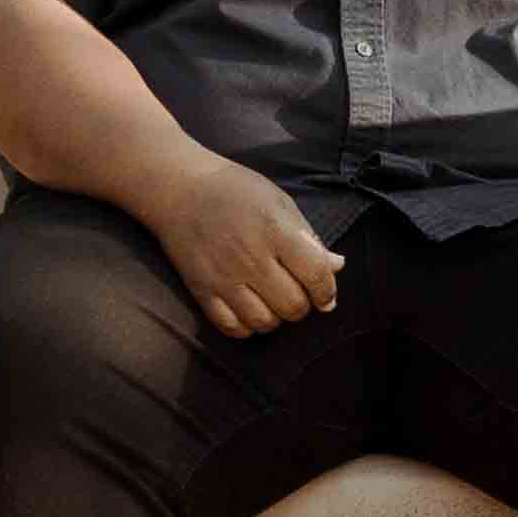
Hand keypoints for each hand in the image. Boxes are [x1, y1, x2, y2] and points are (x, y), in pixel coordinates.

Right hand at [131, 150, 345, 338]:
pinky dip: (248, 327)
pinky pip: (233, 328)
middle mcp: (250, 258)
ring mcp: (224, 277)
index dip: (328, 291)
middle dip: (304, 305)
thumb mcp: (279, 202)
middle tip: (297, 292)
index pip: (316, 274)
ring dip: (277, 317)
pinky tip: (251, 309)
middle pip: (293, 306)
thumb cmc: (235, 190)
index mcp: (274, 230)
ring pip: (265, 322)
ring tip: (274, 301)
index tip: (326, 294)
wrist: (180, 189)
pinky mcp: (202, 290)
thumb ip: (309, 237)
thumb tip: (337, 266)